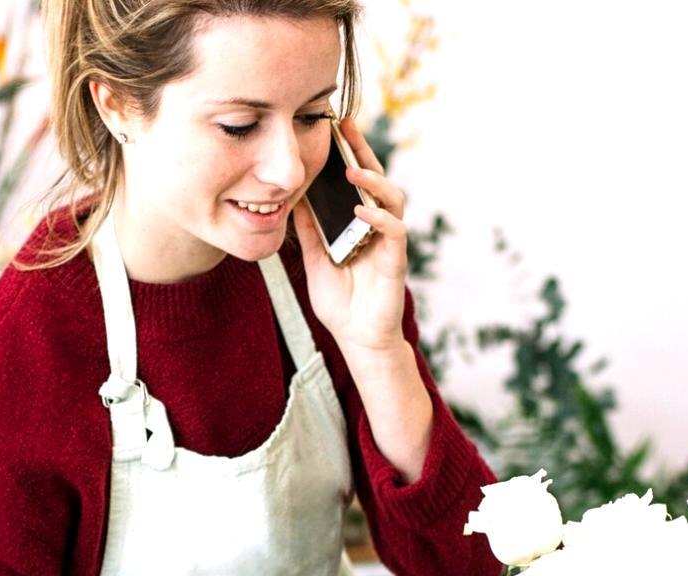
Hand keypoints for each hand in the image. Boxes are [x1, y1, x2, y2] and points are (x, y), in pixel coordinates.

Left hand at [291, 116, 409, 367]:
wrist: (357, 339)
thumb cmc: (340, 301)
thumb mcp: (315, 258)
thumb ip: (310, 229)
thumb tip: (293, 197)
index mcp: (358, 222)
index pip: (355, 180)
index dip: (348, 153)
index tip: (332, 127)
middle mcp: (377, 225)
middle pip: (375, 178)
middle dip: (362, 150)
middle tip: (346, 125)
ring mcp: (388, 241)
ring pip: (392, 198)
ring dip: (373, 181)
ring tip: (353, 169)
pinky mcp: (395, 260)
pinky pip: (394, 231)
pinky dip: (378, 218)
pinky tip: (361, 210)